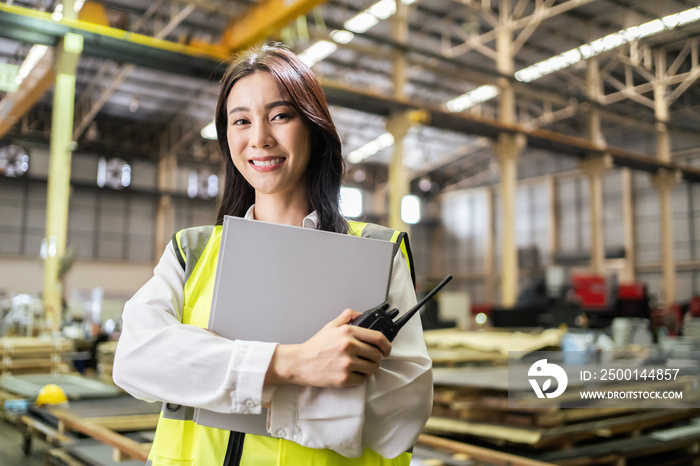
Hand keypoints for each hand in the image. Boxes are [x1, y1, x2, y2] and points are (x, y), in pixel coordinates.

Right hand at [265, 309, 390, 387]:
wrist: (300, 363)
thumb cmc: (315, 346)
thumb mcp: (331, 326)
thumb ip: (347, 316)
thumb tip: (362, 314)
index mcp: (348, 332)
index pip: (378, 337)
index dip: (387, 345)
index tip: (387, 350)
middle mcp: (349, 346)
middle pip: (377, 355)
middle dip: (376, 359)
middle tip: (369, 360)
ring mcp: (347, 363)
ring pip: (372, 368)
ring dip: (369, 369)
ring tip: (360, 367)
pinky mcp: (344, 378)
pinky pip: (363, 380)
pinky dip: (360, 378)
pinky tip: (352, 374)